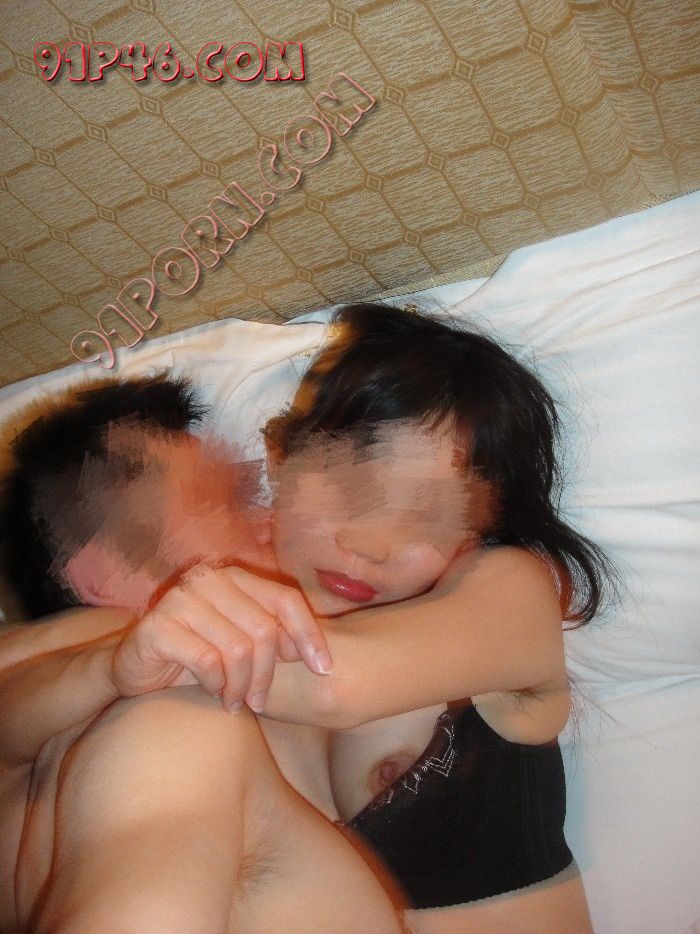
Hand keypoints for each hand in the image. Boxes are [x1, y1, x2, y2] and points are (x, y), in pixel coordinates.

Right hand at [110, 563, 331, 711]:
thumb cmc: (196, 656)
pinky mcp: (157, 627)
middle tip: (259, 701)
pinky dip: (215, 685)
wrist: (136, 669)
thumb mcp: (241, 642)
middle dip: (267, 674)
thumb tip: (320, 654)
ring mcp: (180, 599)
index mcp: (233, 577)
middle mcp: (208, 579)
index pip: (285, 600)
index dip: (309, 635)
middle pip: (264, 629)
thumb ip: (272, 637)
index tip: (324, 669)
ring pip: (238, 649)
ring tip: (234, 701)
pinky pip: (207, 661)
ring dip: (241, 685)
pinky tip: (213, 693)